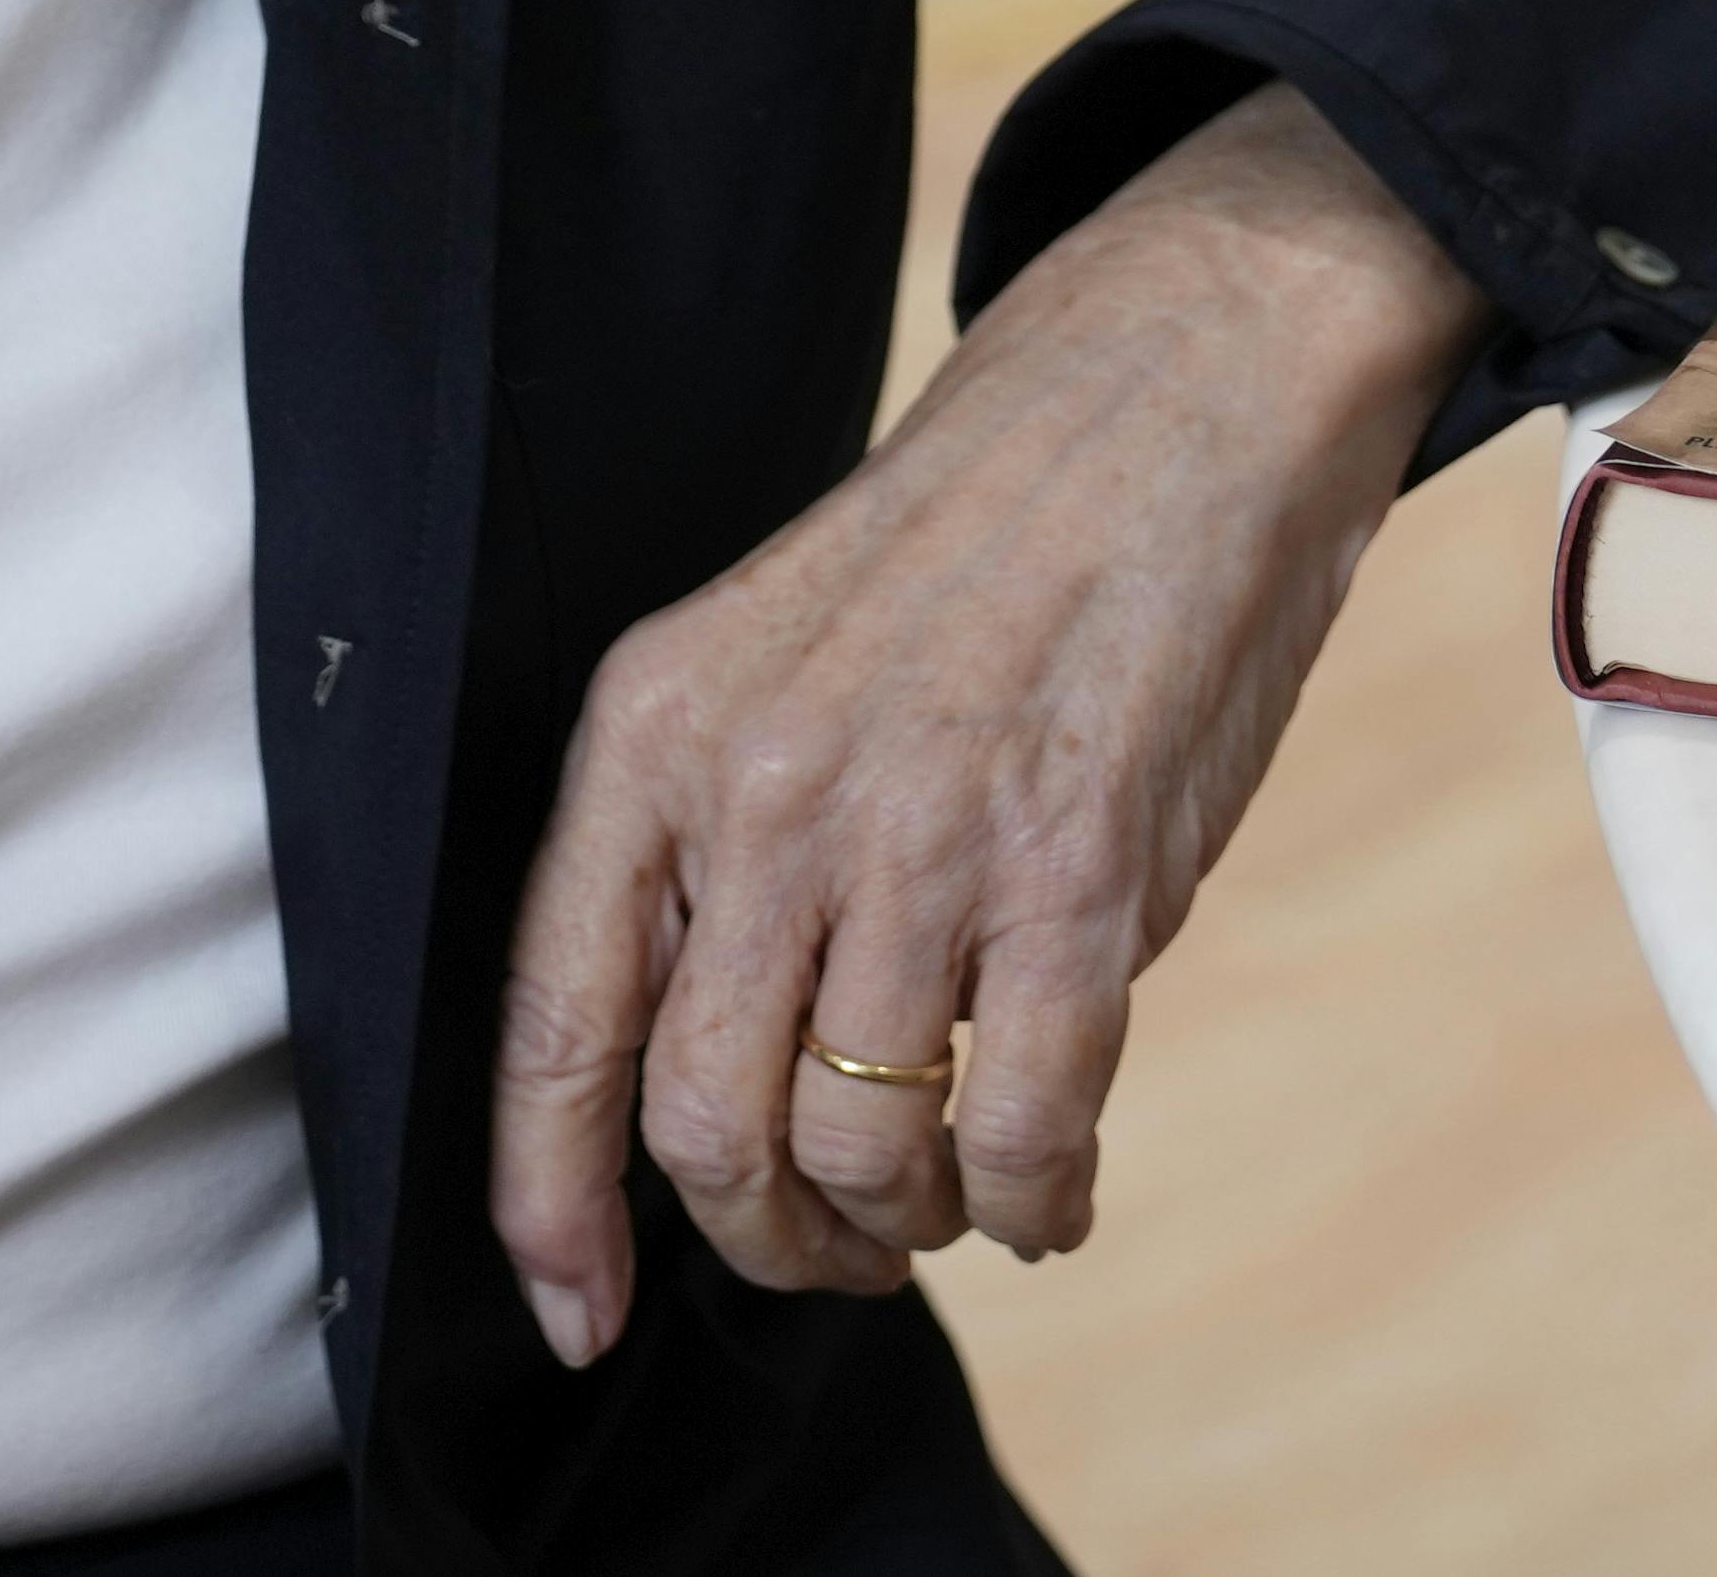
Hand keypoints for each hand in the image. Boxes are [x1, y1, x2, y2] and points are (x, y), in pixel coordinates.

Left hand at [481, 82, 1488, 1355]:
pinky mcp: (1078, 873)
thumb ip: (714, 856)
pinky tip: (1049, 1191)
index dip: (551, 1210)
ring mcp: (920, 836)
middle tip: (836, 1241)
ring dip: (904, 1225)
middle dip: (768, 1237)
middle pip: (706, 1131)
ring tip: (945, 1198)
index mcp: (657, 735)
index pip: (554, 1029)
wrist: (1165, 397)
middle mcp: (764, 794)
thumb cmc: (972, 552)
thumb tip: (697, 1106)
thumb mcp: (770, 661)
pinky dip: (1031, 1206)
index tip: (581, 1320)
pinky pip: (1019, 1132)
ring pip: (858, 1149)